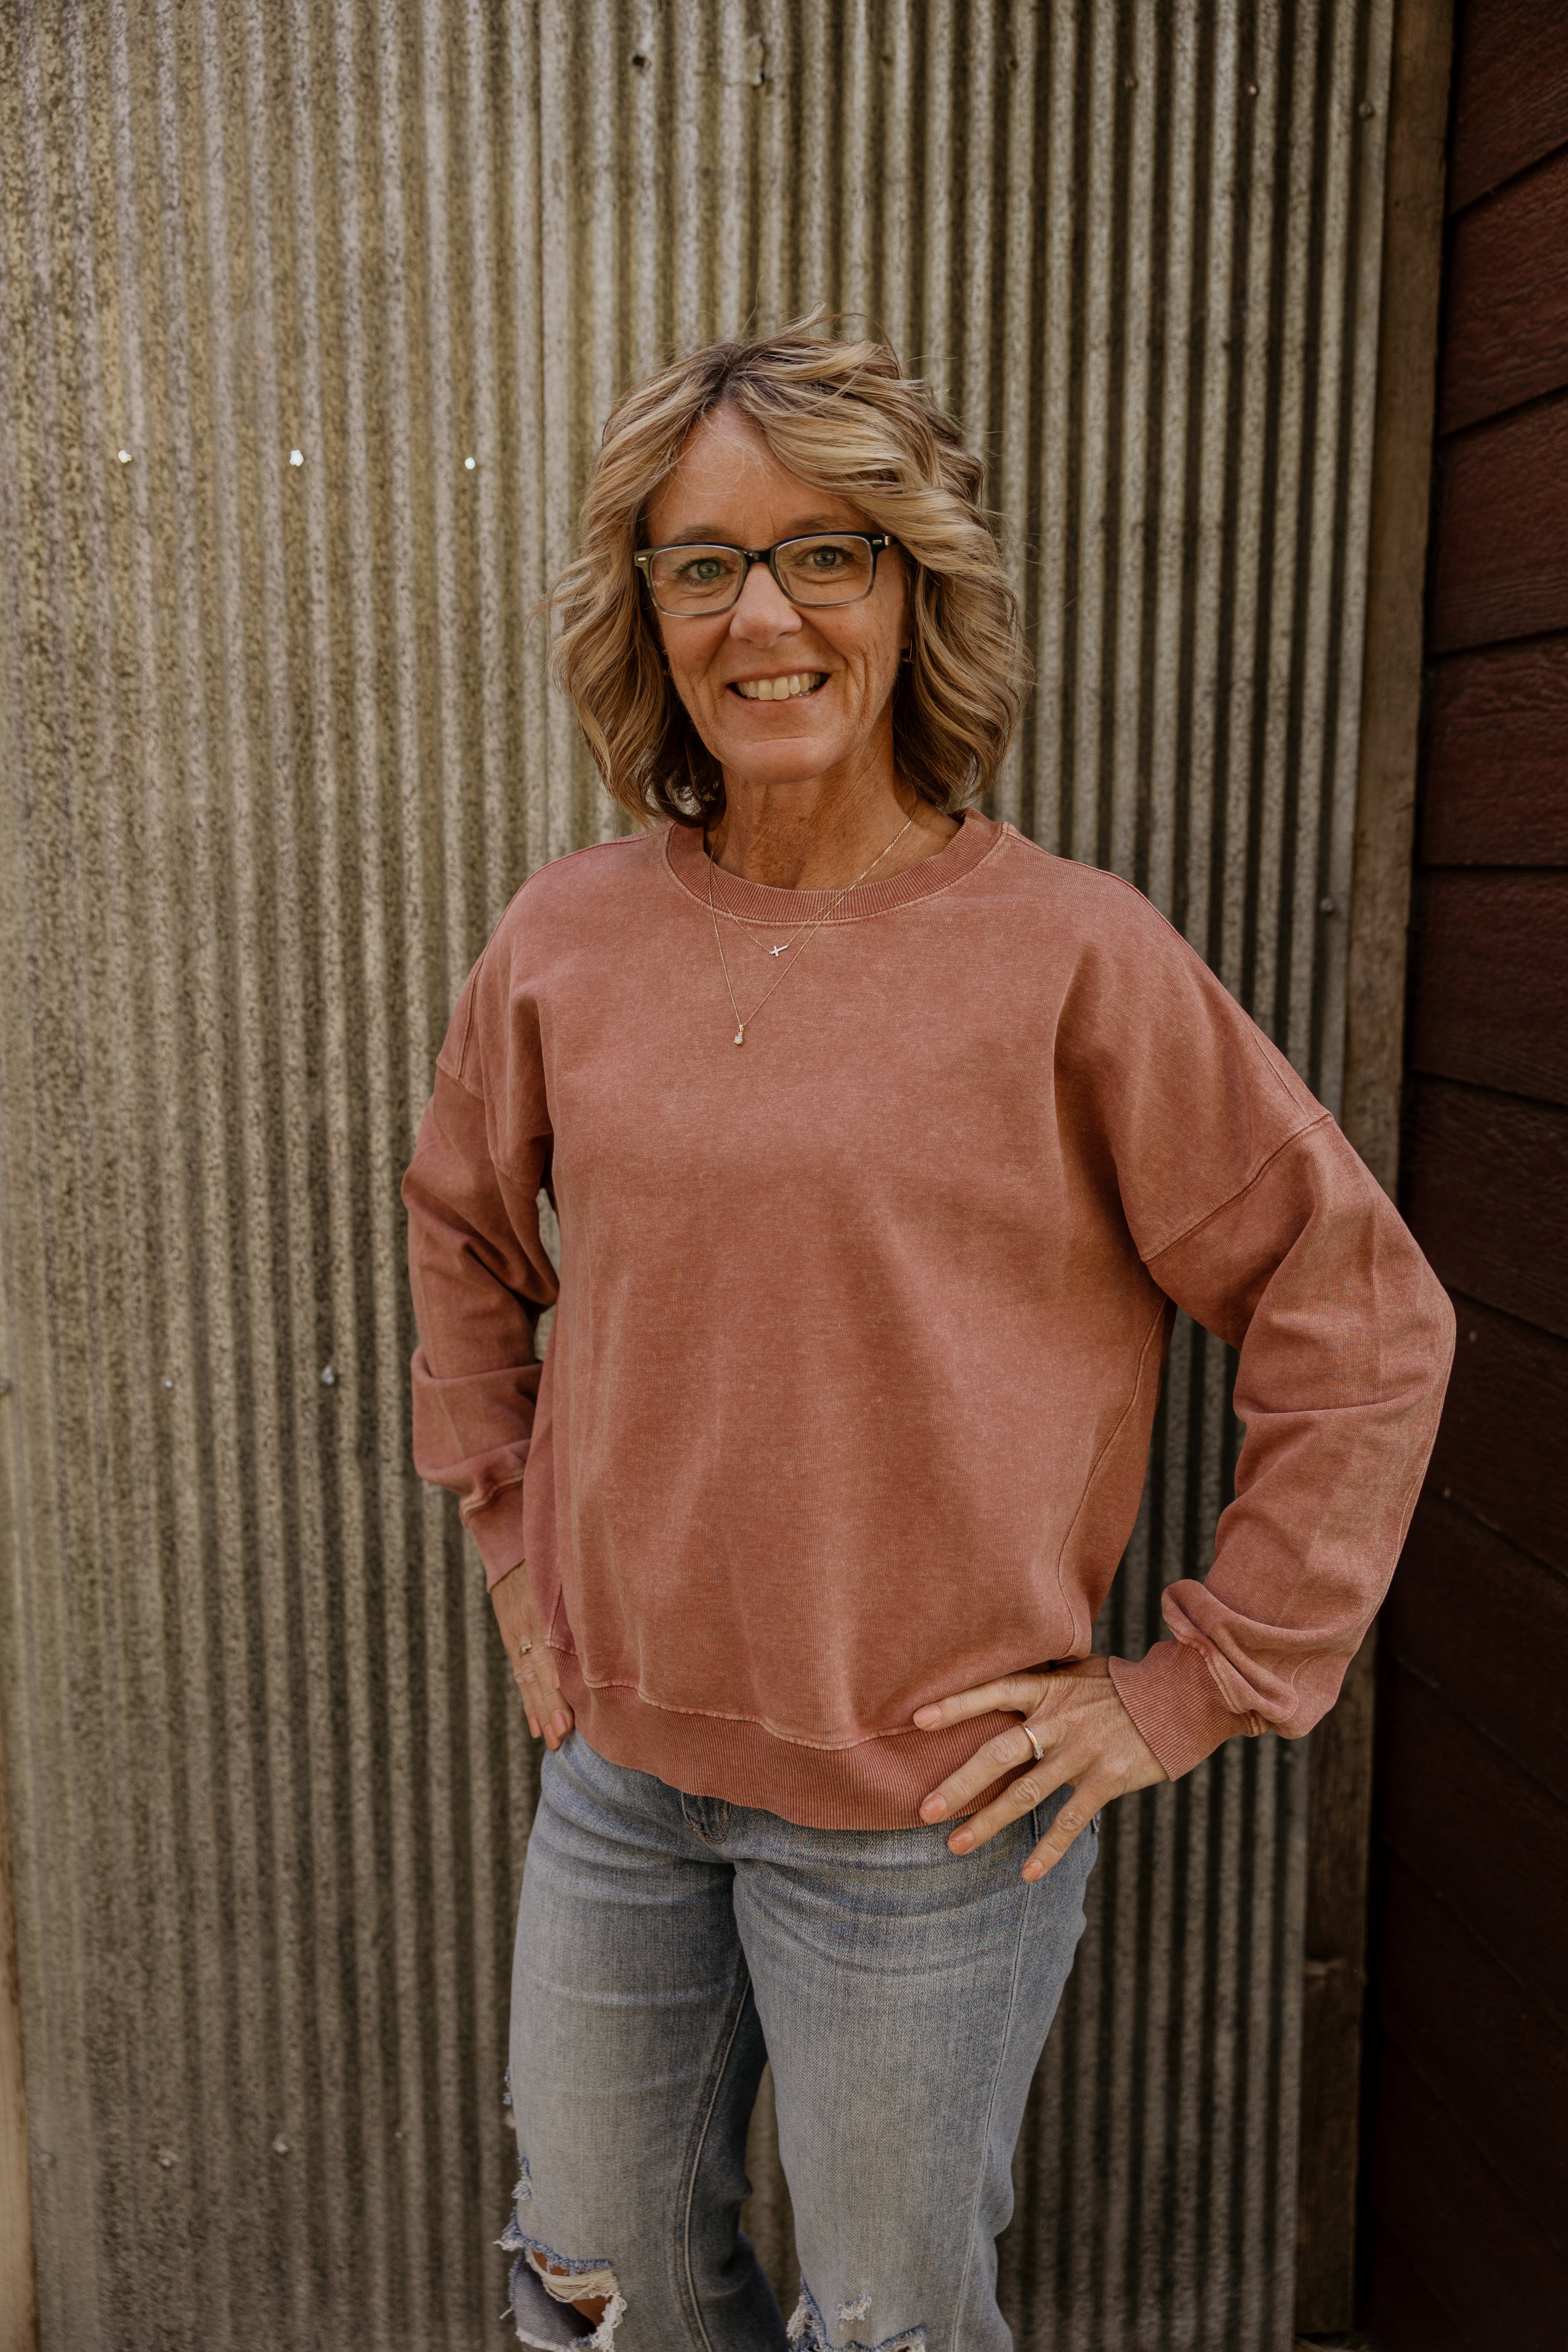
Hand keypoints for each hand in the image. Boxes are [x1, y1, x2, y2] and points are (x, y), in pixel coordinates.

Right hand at [490, 1561, 574, 1749]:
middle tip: (562, 1736)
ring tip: (551, 1739)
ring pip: (528, 1680)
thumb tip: (611, 1628)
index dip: (558, 1684)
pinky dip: (528, 1701)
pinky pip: (520, 1675)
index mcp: (543, 1610)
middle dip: (550, 1706)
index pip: (550, 1654)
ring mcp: (517, 1634)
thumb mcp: (566, 1572)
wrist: (508, 1544)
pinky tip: (535, 1726)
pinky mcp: (511, 1638)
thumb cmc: (552, 1558)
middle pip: (538, 1673)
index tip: (570, 1710)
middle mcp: (528, 1625)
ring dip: (539, 1711)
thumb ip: (584, 1599)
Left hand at [913, 1655, 1166, 1880]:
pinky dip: (1049, 1849)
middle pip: (998, 1753)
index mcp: (1049, 1688)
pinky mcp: (1107, 1778)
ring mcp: (1081, 1751)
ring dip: (989, 1822)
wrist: (1181, 1697)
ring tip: (956, 1845)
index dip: (956, 1705)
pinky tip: (1027, 1873)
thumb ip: (1045, 1683)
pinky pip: (1071, 1820)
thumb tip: (1006, 1685)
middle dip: (959, 1783)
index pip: (994, 1691)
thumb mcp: (1080, 1670)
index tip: (917, 1720)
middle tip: (924, 1809)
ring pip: (1026, 1793)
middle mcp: (1059, 1719)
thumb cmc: (1123, 1685)